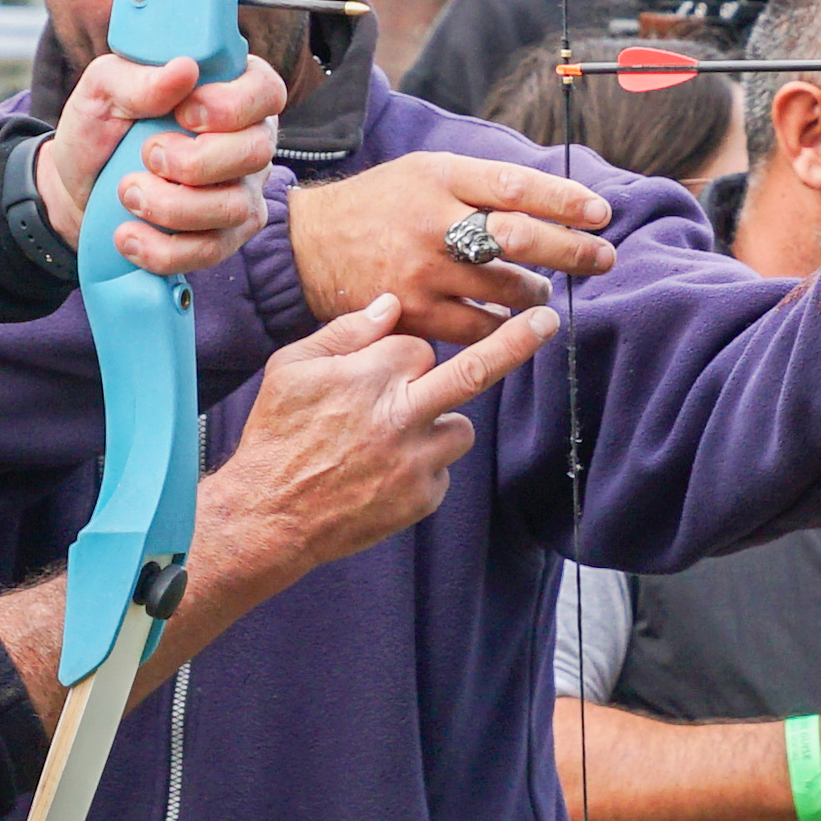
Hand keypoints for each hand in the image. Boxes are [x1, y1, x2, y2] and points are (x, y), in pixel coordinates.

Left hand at [40, 52, 294, 276]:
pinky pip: (211, 250)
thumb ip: (138, 77)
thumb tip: (184, 70)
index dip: (231, 105)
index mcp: (229, 91)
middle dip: (195, 161)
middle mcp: (247, 141)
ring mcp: (241, 192)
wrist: (78, 191)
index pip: (265, 90)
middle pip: (256, 152)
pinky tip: (128, 235)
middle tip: (147, 155)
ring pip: (234, 207)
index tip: (182, 114)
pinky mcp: (224, 237)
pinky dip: (163, 248)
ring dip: (172, 206)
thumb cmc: (100, 130)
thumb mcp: (102, 90)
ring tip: (128, 194)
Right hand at [197, 296, 561, 586]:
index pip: (417, 347)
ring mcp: (417, 460)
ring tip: (387, 444)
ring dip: (436, 425)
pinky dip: (422, 466)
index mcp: (370, 376)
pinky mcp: (423, 496)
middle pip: (474, 370)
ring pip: (459, 427)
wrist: (272, 515)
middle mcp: (401, 416)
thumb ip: (344, 332)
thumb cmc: (277, 436)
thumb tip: (390, 304)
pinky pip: (443, 468)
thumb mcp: (292, 369)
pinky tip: (379, 474)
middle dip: (517, 340)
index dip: (400, 357)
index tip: (381, 371)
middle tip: (548, 319)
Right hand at [288, 149, 620, 342]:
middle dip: (572, 250)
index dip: (565, 200)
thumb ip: (481, 184)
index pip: (516, 186)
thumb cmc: (383, 207)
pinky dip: (501, 326)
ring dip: (536, 293)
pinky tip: (507, 321)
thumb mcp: (425, 172)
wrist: (309, 247)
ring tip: (540, 291)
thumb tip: (556, 199)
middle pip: (520, 237)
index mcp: (438, 177)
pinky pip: (477, 328)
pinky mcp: (412, 314)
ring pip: (506, 289)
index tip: (601, 213)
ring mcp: (421, 271)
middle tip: (602, 257)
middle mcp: (432, 221)